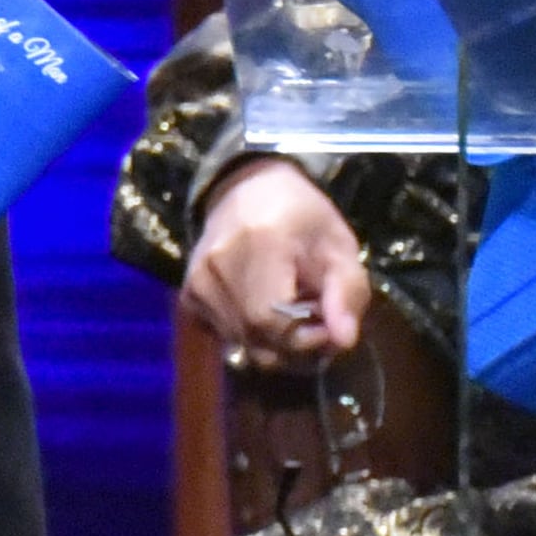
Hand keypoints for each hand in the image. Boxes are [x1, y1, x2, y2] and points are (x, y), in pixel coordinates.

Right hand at [183, 157, 367, 372]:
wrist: (249, 190)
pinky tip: (264, 308)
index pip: (273, 319)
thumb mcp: (338, 245)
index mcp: (261, 243)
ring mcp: (196, 282)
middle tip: (314, 320)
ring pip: (242, 344)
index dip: (305, 337)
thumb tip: (344, 340)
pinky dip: (251, 336)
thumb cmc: (302, 218)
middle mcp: (218, 265)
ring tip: (291, 309)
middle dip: (294, 344)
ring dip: (274, 342)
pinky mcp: (188, 296)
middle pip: (256, 338)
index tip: (329, 327)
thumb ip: (347, 292)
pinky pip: (226, 338)